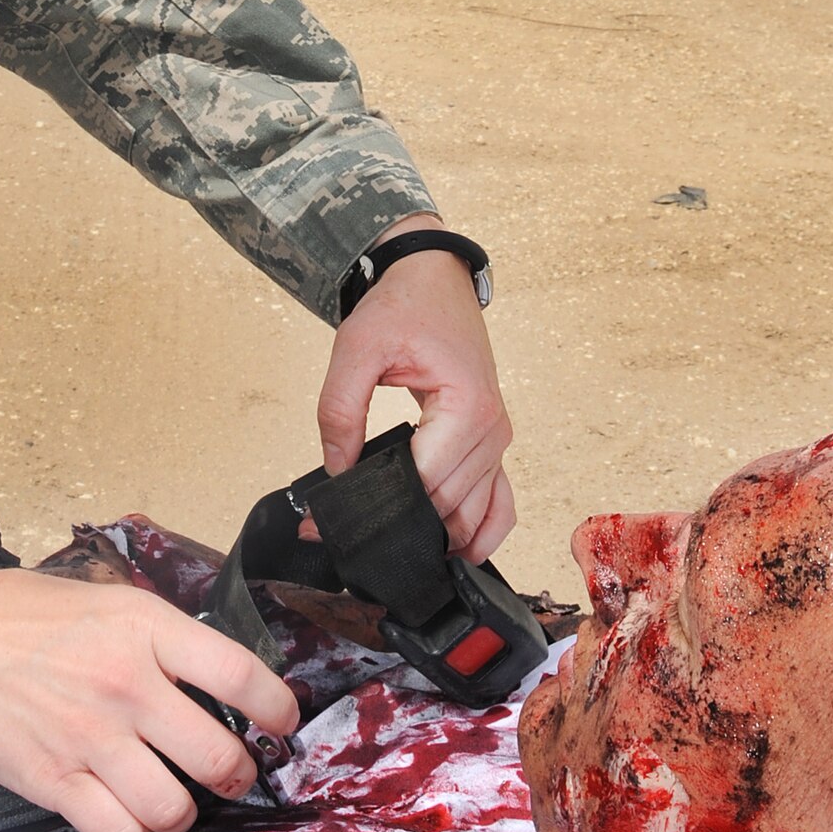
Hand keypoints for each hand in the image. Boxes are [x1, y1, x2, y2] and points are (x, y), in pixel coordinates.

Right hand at [0, 538, 298, 831]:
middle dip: (236, 773)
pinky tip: (130, 819)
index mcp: (147, 628)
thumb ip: (158, 635)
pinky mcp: (54, 782)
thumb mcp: (105, 597)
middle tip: (229, 772)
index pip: (240, 674)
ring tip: (174, 798)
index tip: (283, 722)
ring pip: (175, 807)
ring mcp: (92, 739)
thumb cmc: (20, 611)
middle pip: (219, 756)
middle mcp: (130, 684)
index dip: (277, 707)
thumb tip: (210, 671)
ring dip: (183, 811)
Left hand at [316, 217, 514, 563]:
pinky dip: (481, 530)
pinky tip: (455, 552)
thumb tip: (337, 471)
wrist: (433, 278)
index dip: (379, 507)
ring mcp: (498, 439)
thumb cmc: (403, 307)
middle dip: (399, 525)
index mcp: (467, 407)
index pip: (425, 483)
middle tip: (337, 533)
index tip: (332, 522)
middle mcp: (492, 429)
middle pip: (447, 506)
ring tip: (386, 546)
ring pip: (472, 513)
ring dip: (437, 536)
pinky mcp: (493, 442)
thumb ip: (339, 410)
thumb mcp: (355, 347)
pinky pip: (500, 501)